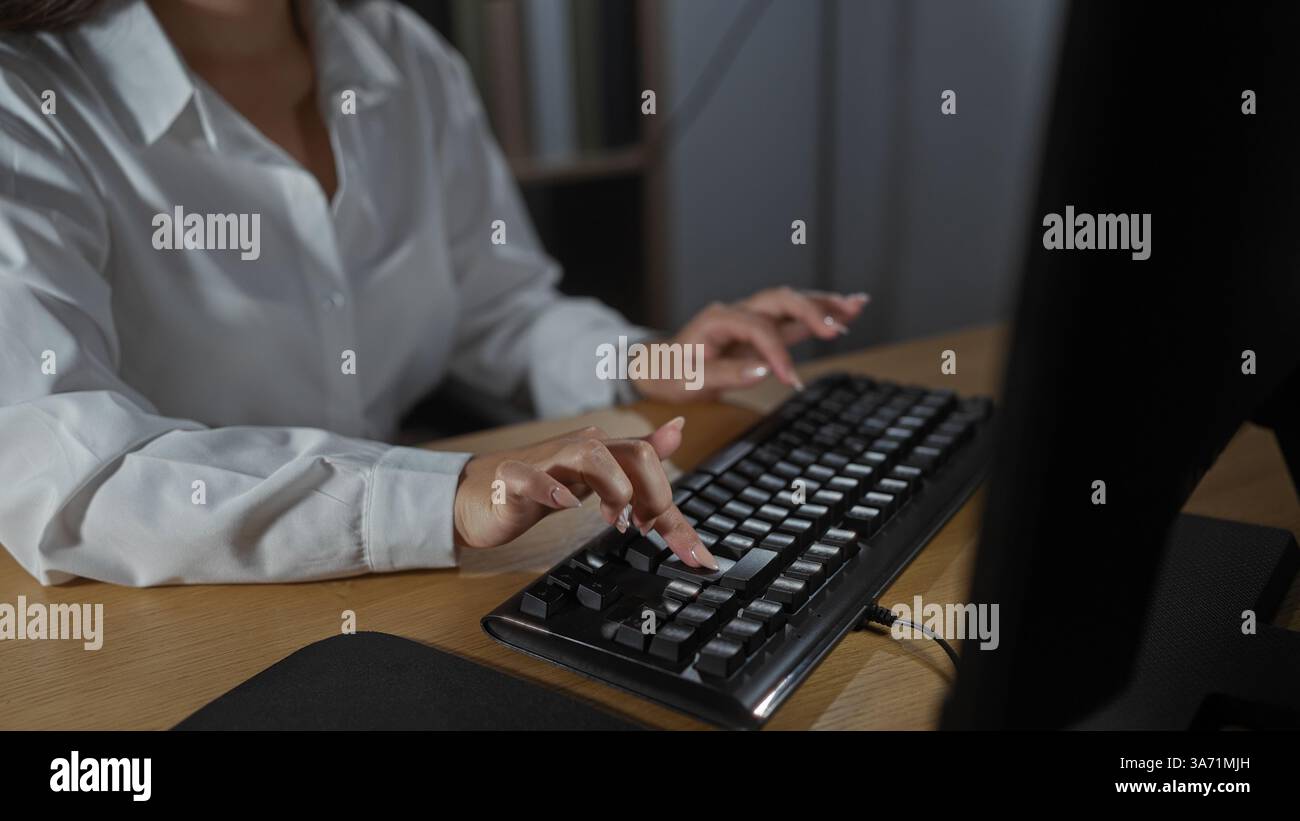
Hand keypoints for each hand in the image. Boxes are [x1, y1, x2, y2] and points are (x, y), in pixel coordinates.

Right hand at [453, 417, 717, 567]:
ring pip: (591, 454)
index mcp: (604, 450)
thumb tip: (678, 430)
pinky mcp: (513, 478)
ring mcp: (547, 460)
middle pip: (634, 453)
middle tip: (646, 530)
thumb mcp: (598, 479)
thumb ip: (640, 466)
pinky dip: (553, 490)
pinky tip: (567, 505)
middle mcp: (580, 448)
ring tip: (615, 520)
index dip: (674, 507)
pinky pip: (533, 477)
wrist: (480, 495)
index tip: (694, 554)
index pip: (653, 465)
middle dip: (653, 495)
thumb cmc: (542, 485)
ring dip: (614, 489)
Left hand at [631, 288, 868, 402]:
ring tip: (856, 306)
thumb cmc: (674, 373)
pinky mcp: (764, 329)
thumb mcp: (692, 380)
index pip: (757, 328)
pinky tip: (849, 310)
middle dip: (810, 311)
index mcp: (718, 319)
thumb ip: (727, 374)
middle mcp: (739, 312)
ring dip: (824, 305)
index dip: (776, 352)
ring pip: (792, 303)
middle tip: (835, 330)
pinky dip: (822, 313)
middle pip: (780, 300)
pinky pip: (795, 317)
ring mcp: (753, 318)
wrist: (663, 367)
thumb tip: (763, 372)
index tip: (790, 379)